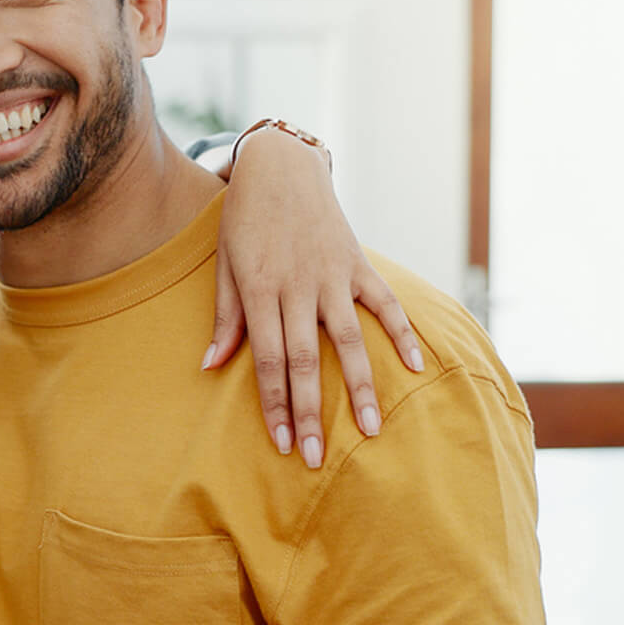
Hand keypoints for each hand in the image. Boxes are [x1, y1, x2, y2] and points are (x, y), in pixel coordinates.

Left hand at [202, 129, 423, 467]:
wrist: (279, 167)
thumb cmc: (243, 221)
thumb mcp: (224, 264)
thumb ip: (225, 317)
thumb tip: (209, 366)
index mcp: (260, 290)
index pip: (269, 359)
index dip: (274, 404)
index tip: (281, 442)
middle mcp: (298, 286)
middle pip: (306, 361)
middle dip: (310, 412)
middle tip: (316, 457)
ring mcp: (332, 274)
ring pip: (349, 340)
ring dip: (359, 388)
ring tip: (370, 430)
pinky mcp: (357, 262)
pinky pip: (384, 303)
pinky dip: (402, 333)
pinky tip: (414, 368)